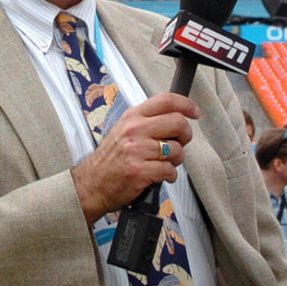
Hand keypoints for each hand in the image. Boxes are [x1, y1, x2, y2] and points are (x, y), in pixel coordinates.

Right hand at [71, 92, 197, 222]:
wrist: (91, 185)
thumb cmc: (108, 160)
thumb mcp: (122, 131)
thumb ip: (145, 122)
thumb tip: (174, 118)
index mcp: (132, 117)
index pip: (166, 101)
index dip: (186, 104)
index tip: (195, 112)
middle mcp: (134, 130)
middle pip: (178, 122)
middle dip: (186, 135)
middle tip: (180, 143)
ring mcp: (137, 151)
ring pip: (176, 149)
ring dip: (176, 160)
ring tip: (164, 163)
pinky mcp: (140, 171)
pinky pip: (169, 171)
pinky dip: (169, 176)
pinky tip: (159, 175)